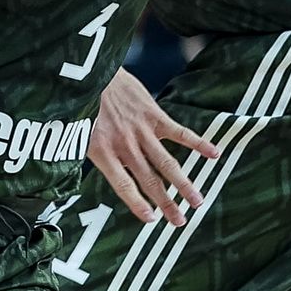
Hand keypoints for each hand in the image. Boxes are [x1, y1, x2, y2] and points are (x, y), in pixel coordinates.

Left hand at [88, 69, 218, 225]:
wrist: (90, 68)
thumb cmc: (82, 100)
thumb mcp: (76, 130)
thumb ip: (90, 152)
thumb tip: (91, 170)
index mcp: (102, 151)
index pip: (123, 185)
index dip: (137, 204)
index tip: (151, 220)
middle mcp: (124, 145)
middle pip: (149, 180)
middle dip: (166, 203)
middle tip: (180, 222)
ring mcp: (141, 130)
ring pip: (167, 163)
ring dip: (184, 184)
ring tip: (198, 202)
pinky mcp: (154, 114)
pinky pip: (179, 132)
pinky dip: (198, 143)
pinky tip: (214, 154)